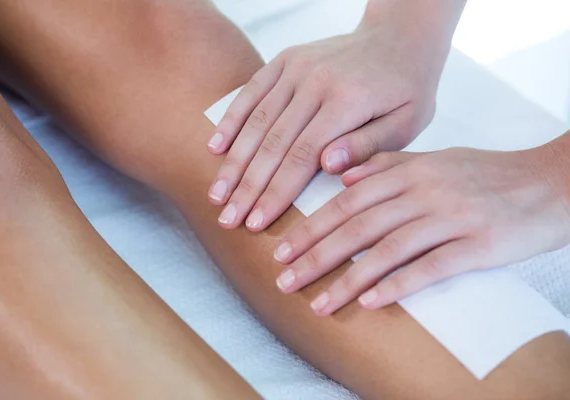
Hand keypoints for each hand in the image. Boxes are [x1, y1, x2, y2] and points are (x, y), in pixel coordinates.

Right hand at [207, 9, 448, 230]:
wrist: (398, 36)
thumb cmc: (406, 89)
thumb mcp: (406, 123)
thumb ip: (368, 146)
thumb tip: (327, 167)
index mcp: (347, 101)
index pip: (303, 157)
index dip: (277, 193)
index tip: (256, 223)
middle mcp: (316, 82)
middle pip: (273, 143)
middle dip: (247, 186)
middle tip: (227, 219)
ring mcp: (297, 68)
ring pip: (256, 121)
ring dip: (233, 161)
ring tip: (216, 195)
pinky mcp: (286, 60)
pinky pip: (252, 91)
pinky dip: (231, 120)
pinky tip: (214, 148)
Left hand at [273, 143, 569, 315]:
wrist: (550, 183)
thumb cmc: (488, 174)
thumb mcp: (436, 159)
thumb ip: (388, 165)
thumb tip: (343, 178)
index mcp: (410, 169)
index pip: (346, 200)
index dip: (311, 225)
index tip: (281, 249)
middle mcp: (424, 190)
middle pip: (357, 225)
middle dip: (315, 254)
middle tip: (283, 279)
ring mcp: (451, 216)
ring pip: (386, 249)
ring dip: (346, 279)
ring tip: (317, 302)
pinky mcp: (478, 244)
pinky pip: (430, 267)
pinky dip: (397, 285)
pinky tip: (370, 303)